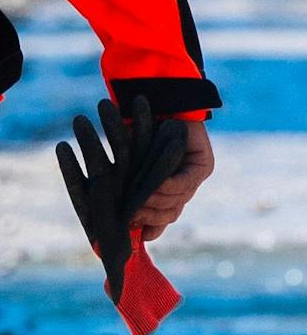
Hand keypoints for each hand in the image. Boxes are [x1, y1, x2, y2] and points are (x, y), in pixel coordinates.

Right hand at [134, 119, 213, 240]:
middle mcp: (185, 186)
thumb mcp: (130, 165)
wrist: (156, 104)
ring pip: (177, 200)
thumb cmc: (138, 133)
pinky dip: (169, 187)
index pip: (165, 217)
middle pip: (171, 213)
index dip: (152, 226)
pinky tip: (156, 185)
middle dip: (150, 216)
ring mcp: (196, 176)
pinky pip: (185, 183)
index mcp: (169, 189)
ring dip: (156, 201)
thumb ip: (131, 189)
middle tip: (131, 213)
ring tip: (138, 199)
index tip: (134, 231)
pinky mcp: (204, 165)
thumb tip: (131, 227)